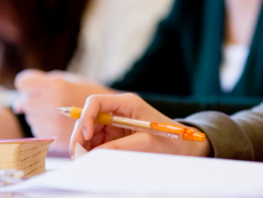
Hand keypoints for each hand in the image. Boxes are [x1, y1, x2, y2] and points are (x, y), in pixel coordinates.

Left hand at [14, 70, 115, 151]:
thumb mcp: (69, 80)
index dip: (28, 84)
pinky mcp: (54, 139)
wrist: (110, 115)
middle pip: (27, 100)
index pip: (24, 82)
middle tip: (55, 100)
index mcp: (56, 86)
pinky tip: (61, 123)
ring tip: (61, 112)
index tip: (35, 87)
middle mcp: (52, 105)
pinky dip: (47, 127)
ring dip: (41, 114)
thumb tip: (18, 106)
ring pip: (31, 117)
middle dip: (36, 99)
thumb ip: (43, 84)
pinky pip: (39, 130)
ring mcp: (52, 124)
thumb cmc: (86, 93)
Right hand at [70, 93, 211, 157]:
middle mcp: (119, 110)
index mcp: (128, 103)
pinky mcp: (116, 134)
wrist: (184, 147)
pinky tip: (92, 159)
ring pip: (90, 131)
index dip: (85, 117)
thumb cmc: (170, 141)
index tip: (84, 136)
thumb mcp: (145, 144)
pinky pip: (97, 140)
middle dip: (81, 135)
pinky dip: (92, 150)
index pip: (96, 102)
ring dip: (84, 145)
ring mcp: (116, 122)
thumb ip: (118, 148)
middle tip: (78, 156)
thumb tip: (92, 154)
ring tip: (84, 160)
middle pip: (89, 118)